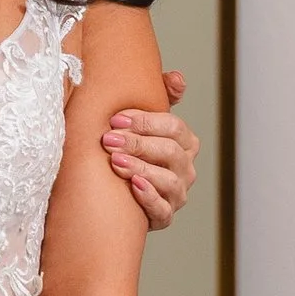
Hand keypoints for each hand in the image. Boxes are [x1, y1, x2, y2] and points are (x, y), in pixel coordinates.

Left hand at [103, 69, 198, 230]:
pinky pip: (162, 210)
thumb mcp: (142, 122)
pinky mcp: (164, 217)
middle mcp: (185, 169)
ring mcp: (177, 194)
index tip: (116, 118)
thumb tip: (177, 78)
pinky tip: (133, 186)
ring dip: (141, 169)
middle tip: (109, 139)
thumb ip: (160, 95)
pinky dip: (149, 198)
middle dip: (139, 143)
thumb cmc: (129, 149)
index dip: (146, 122)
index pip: (174, 128)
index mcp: (185, 143)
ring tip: (116, 161)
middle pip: (170, 153)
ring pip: (168, 181)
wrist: (113, 192)